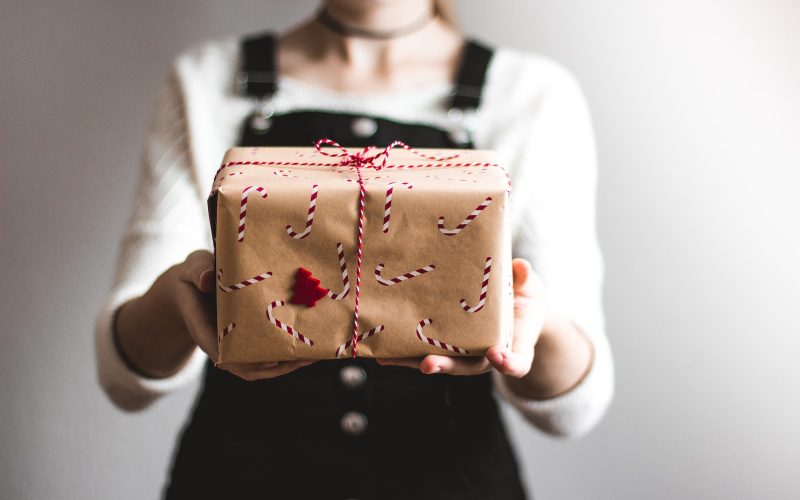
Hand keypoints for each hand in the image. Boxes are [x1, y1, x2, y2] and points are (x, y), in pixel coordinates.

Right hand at [116, 250, 313, 380]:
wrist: (191, 285)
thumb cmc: (193, 275)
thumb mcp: (192, 268)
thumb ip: (197, 271)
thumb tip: (205, 279)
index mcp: (203, 328)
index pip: (221, 351)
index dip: (244, 359)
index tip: (267, 360)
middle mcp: (218, 342)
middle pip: (244, 366)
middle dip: (272, 366)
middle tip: (300, 359)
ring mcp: (232, 344)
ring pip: (256, 366)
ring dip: (282, 366)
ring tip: (308, 359)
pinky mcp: (243, 341)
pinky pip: (261, 356)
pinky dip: (282, 358)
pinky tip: (303, 352)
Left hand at [376, 258, 544, 376]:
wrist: (514, 309)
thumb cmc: (523, 298)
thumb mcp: (529, 288)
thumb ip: (525, 280)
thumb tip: (522, 266)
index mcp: (514, 345)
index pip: (517, 362)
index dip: (508, 363)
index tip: (497, 355)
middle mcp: (488, 355)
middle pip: (468, 367)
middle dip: (447, 366)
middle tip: (429, 365)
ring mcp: (465, 352)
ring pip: (441, 362)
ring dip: (414, 362)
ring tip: (387, 359)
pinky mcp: (446, 346)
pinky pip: (426, 351)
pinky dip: (404, 352)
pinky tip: (380, 349)